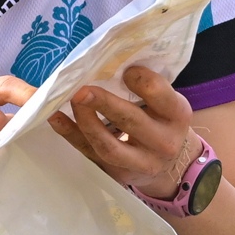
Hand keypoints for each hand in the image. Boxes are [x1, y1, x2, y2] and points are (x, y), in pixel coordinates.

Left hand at [50, 66, 199, 196]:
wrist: (172, 166)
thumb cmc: (162, 122)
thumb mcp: (166, 104)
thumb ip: (147, 87)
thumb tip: (108, 60)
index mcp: (177, 114)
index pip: (158, 93)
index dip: (139, 79)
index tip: (125, 70)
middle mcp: (163, 141)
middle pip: (131, 120)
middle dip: (104, 103)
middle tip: (82, 90)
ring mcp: (141, 163)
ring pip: (109, 146)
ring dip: (86, 122)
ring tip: (71, 102)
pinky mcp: (119, 174)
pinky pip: (91, 155)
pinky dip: (72, 136)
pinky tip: (57, 119)